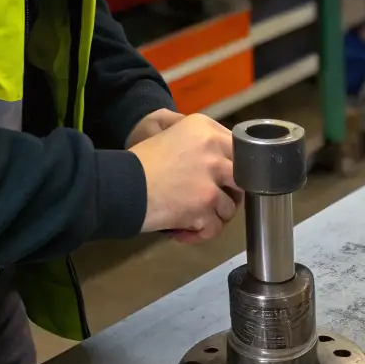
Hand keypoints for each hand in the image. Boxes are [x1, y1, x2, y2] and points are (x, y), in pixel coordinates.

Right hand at [130, 112, 241, 241]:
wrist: (122, 184)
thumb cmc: (142, 160)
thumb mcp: (172, 134)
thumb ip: (200, 140)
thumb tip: (224, 155)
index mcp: (205, 129)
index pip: (239, 149)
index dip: (233, 167)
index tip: (221, 179)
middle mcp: (214, 151)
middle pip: (242, 178)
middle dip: (229, 193)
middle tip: (211, 200)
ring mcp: (211, 181)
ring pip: (230, 207)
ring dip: (213, 216)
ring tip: (192, 217)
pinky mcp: (205, 207)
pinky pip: (215, 227)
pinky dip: (200, 234)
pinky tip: (184, 230)